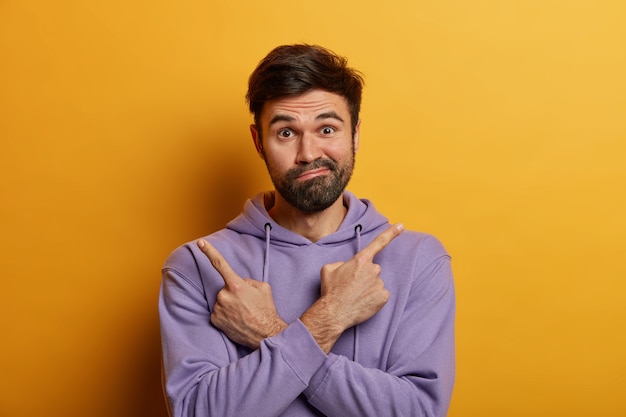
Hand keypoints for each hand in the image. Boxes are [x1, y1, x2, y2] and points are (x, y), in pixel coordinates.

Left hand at [197, 240, 287, 348]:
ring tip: (243, 313)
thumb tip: (239, 282)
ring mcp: (218, 308)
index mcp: (236, 285)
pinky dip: (225, 314)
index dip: (209, 252)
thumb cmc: (266, 310)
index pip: (219, 264)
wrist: (265, 334)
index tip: (200, 243)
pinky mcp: (215, 320)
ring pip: (221, 300)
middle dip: (233, 292)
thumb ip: (247, 280)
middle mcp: (224, 295)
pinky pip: (218, 311)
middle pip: (225, 287)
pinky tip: (236, 320)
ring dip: (230, 304)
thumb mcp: (263, 288)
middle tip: (246, 303)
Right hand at [301, 223, 403, 352]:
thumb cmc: (331, 290)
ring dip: (368, 288)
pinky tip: (363, 302)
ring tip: (355, 296)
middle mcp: (373, 269)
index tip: (402, 225)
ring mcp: (379, 283)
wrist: (334, 312)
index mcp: (361, 260)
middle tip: (352, 286)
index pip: (379, 242)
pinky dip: (373, 298)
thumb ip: (342, 263)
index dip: (391, 233)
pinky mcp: (383, 297)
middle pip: (373, 269)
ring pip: (376, 283)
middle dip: (365, 276)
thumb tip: (348, 267)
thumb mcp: (329, 269)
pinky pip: (381, 294)